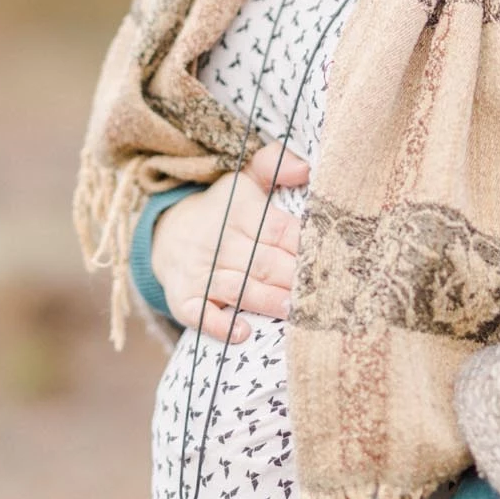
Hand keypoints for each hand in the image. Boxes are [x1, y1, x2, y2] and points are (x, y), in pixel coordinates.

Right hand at [154, 140, 310, 341]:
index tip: (333, 259)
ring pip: (238, 288)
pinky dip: (219, 325)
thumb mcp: (243, 181)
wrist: (166, 234)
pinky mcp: (184, 299)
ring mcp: (201, 272)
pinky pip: (200, 314)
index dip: (304, 246)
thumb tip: (305, 168)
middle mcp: (220, 241)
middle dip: (294, 278)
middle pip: (264, 262)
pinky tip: (242, 333)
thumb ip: (274, 165)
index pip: (279, 229)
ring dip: (267, 300)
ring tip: (293, 311)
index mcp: (239, 211)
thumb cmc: (222, 212)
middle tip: (324, 293)